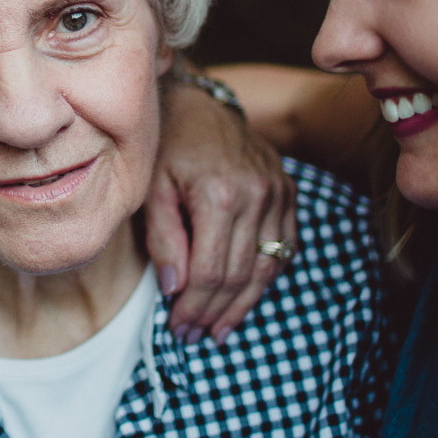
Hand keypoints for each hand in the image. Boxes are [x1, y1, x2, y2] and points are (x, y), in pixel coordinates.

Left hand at [144, 77, 296, 341]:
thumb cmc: (166, 145)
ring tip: (219, 330)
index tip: (177, 328)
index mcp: (220, 193)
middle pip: (240, 275)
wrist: (198, 101)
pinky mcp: (286, 191)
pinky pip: (284, 247)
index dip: (195, 307)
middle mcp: (258, 194)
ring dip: (242, 305)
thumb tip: (175, 289)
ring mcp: (278, 192)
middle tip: (193, 336)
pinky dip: (266, 277)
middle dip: (215, 312)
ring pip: (267, 267)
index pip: (211, 271)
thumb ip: (164, 240)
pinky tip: (245, 298)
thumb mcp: (151, 188)